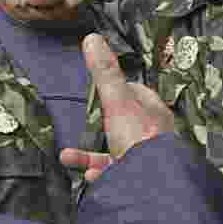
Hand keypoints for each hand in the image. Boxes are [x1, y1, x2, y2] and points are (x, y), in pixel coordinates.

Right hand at [59, 34, 173, 177]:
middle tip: (86, 123)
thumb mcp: (117, 100)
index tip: (101, 90)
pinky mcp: (136, 180)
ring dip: (90, 155)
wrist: (152, 184)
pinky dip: (98, 173)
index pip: (136, 94)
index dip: (118, 90)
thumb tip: (92, 39)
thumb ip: (104, 73)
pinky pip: (114, 175)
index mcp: (153, 112)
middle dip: (100, 125)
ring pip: (115, 152)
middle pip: (124, 124)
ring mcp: (144, 160)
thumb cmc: (139, 138)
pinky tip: (88, 174)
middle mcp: (152, 136)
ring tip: (69, 156)